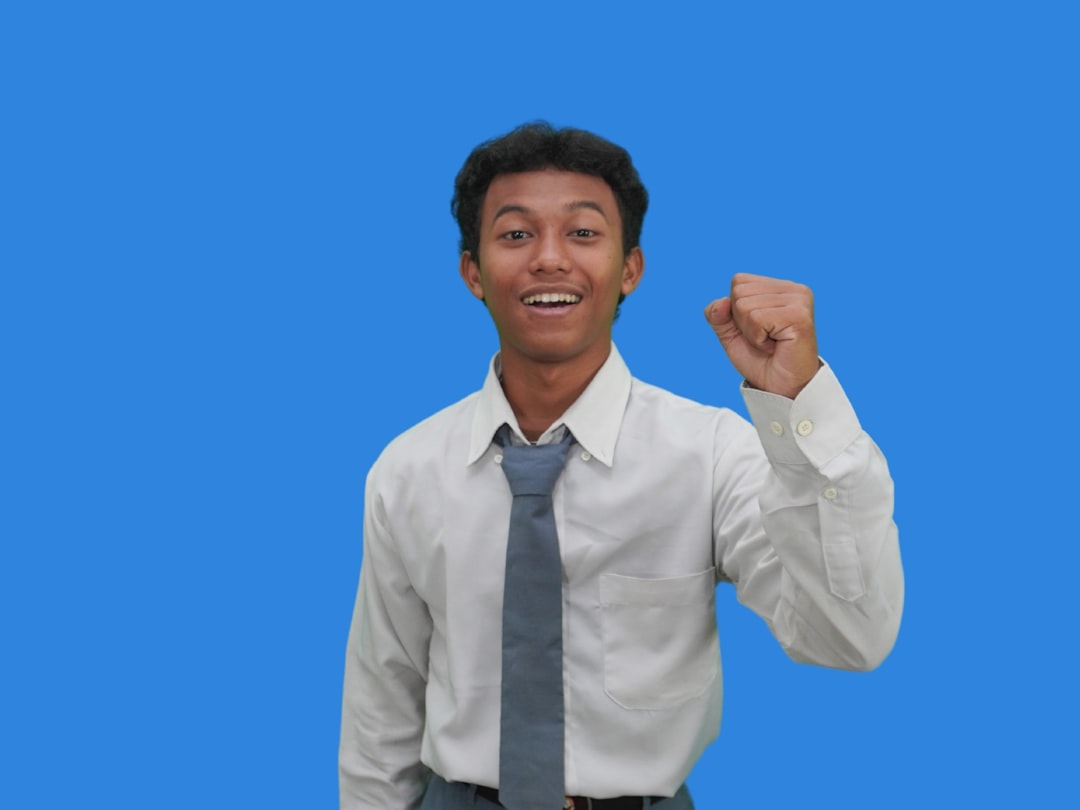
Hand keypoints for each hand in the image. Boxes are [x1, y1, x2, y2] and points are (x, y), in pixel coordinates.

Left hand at [704, 273, 819, 398]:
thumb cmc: (760, 360)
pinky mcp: (799, 316)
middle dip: (743, 323)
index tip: (758, 329)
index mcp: (780, 287)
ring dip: (751, 333)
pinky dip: (758, 339)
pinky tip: (775, 346)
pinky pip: (756, 319)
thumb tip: (721, 302)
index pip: (738, 282)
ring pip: (745, 306)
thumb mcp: (731, 334)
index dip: (736, 311)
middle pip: (739, 292)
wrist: (780, 388)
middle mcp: (793, 289)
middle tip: (765, 339)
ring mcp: (799, 300)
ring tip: (771, 343)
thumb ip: (718, 315)